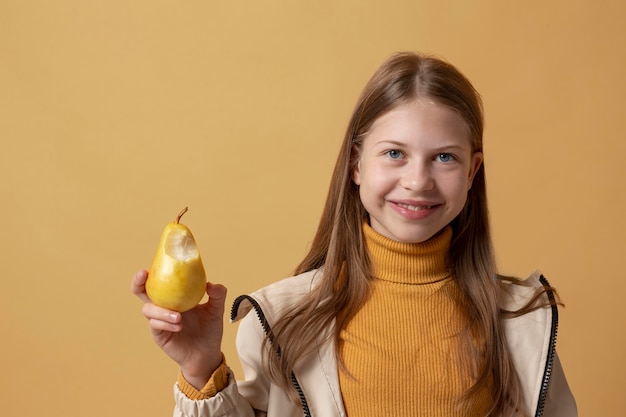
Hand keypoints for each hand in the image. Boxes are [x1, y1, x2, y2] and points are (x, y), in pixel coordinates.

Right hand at [131, 269, 226, 388]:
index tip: (150, 264)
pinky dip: (165, 323)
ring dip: (161, 311)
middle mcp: (163, 306)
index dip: (151, 272)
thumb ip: (218, 294)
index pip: (158, 281)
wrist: (207, 354)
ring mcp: (159, 321)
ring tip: (178, 317)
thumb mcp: (216, 309)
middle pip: (141, 292)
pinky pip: (155, 325)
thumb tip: (211, 284)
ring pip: (148, 309)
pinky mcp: (159, 335)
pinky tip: (179, 326)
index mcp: (174, 296)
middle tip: (144, 275)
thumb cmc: (209, 329)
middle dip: (138, 283)